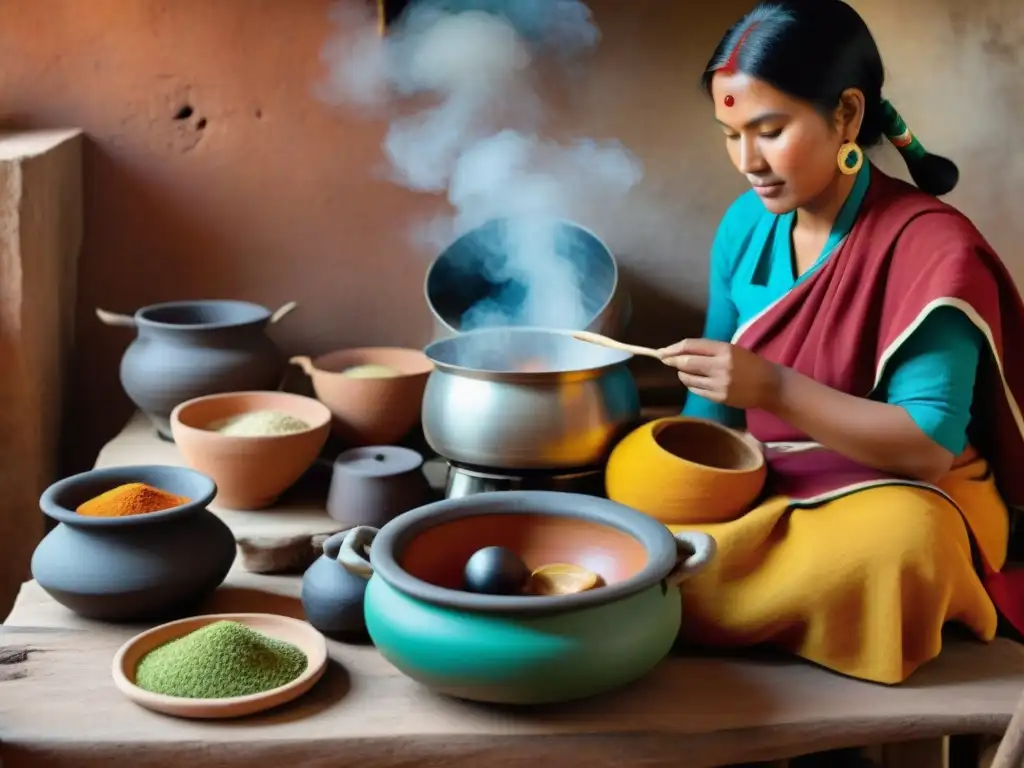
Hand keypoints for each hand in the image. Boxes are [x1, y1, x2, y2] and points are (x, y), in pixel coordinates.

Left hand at [659, 338, 782, 410]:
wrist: (770, 385)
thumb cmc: (750, 364)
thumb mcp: (732, 350)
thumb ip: (708, 350)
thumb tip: (679, 353)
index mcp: (724, 349)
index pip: (691, 346)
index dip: (674, 348)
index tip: (662, 351)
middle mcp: (720, 366)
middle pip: (686, 362)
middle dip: (672, 361)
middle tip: (666, 360)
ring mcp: (719, 383)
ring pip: (688, 378)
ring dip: (682, 374)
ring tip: (685, 371)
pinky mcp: (719, 397)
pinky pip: (696, 390)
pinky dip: (691, 384)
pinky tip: (694, 381)